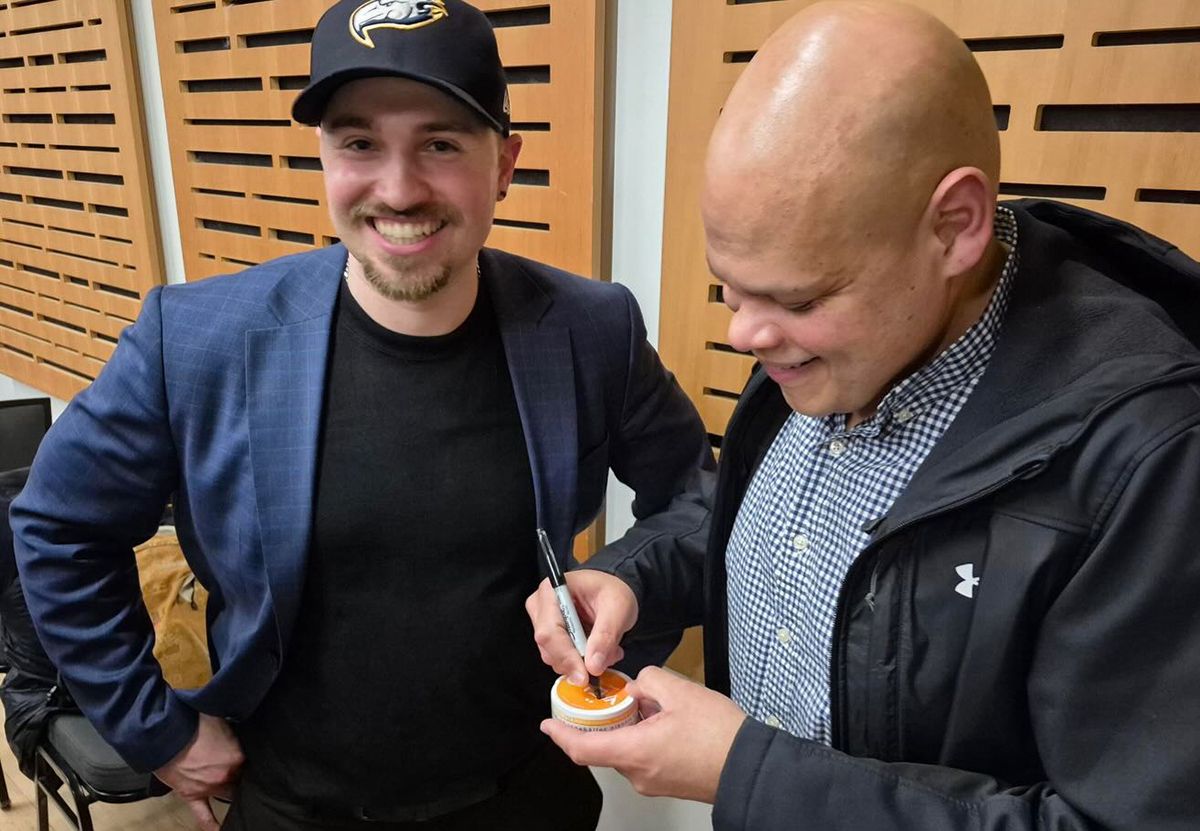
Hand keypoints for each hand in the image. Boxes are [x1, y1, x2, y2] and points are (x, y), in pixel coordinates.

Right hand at [154, 714, 243, 830]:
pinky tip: (219, 830)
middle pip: (240, 780)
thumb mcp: (221, 720)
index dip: (249, 760)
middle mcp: (226, 776)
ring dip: (231, 792)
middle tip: (241, 771)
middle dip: (241, 776)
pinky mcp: (191, 795)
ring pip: (228, 795)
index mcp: (237, 758)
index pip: (250, 763)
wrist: (164, 733)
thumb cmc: (192, 722)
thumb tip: (239, 733)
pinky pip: (204, 816)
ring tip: (238, 794)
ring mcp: (209, 788)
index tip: (250, 757)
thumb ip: (233, 733)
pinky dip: (212, 825)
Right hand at [526, 570, 637, 683]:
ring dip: (581, 662)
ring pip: (553, 656)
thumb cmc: (612, 591)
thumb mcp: (619, 608)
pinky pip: (559, 657)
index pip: (550, 631)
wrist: (612, 593)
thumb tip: (593, 666)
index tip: (584, 675)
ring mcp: (541, 621)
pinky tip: (597, 651)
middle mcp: (541, 605)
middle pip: (548, 647)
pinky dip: (579, 661)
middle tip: (606, 659)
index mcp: (552, 590)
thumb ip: (606, 635)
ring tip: (606, 651)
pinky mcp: (549, 635)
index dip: (566, 657)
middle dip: (577, 661)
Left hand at [541, 666, 745, 802]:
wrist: (750, 767)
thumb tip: (638, 688)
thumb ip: (648, 682)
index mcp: (634, 752)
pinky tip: (664, 723)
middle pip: (605, 747)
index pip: (582, 749)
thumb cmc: (718, 734)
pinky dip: (643, 740)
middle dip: (605, 722)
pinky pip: (643, 760)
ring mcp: (653, 784)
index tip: (549, 724)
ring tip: (651, 706)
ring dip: (628, 729)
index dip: (561, 736)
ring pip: (626, 752)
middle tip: (615, 698)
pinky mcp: (667, 784)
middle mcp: (638, 774)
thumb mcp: (680, 691)